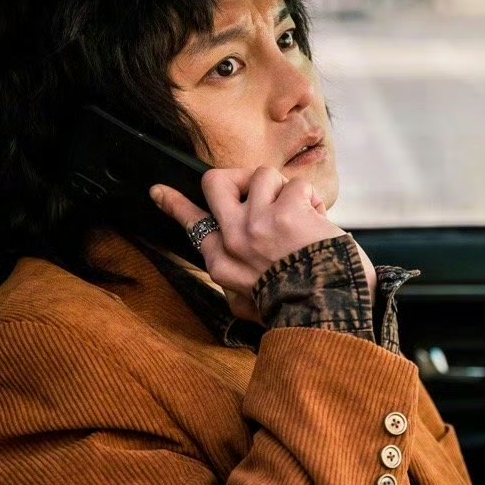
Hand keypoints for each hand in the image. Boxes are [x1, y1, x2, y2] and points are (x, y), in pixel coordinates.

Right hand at [151, 167, 369, 306]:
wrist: (327, 309)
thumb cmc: (297, 303)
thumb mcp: (250, 301)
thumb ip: (236, 278)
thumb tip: (226, 269)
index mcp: (221, 263)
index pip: (192, 225)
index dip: (174, 204)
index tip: (158, 191)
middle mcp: (232, 241)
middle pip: (215, 182)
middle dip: (238, 175)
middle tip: (258, 187)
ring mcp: (256, 224)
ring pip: (262, 175)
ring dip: (284, 189)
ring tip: (300, 215)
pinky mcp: (285, 213)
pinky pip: (296, 184)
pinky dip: (311, 199)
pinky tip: (318, 220)